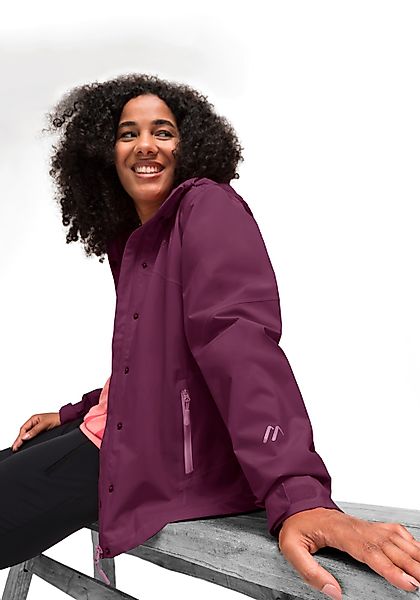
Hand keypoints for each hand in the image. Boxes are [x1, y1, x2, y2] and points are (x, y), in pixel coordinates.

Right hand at [11, 412, 60, 451]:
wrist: (65, 419)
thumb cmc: (56, 419)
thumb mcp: (44, 424)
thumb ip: (35, 430)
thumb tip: (25, 437)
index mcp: (33, 419)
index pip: (23, 429)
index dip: (19, 437)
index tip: (17, 445)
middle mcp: (34, 423)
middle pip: (24, 432)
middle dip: (19, 440)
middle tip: (15, 448)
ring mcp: (37, 427)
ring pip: (27, 435)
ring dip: (22, 441)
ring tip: (17, 448)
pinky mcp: (41, 432)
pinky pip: (32, 436)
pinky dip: (28, 441)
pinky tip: (26, 444)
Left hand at [278, 506, 419, 598]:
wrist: (297, 505)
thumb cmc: (296, 527)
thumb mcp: (291, 548)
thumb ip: (310, 571)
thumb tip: (333, 592)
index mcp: (340, 533)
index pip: (370, 551)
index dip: (390, 568)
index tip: (407, 582)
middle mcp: (357, 527)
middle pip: (389, 546)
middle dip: (411, 564)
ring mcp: (363, 525)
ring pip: (395, 538)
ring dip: (413, 553)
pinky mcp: (367, 527)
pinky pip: (392, 531)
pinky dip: (408, 540)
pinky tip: (417, 550)